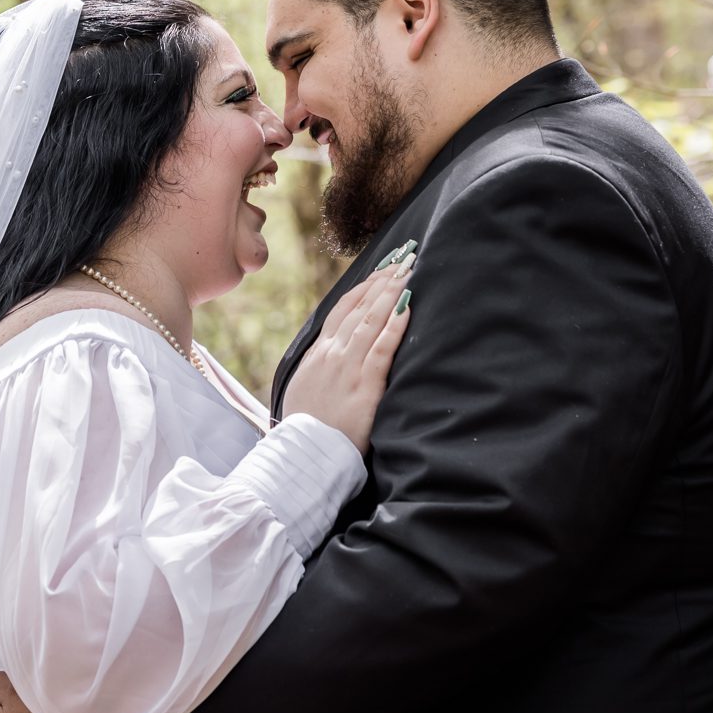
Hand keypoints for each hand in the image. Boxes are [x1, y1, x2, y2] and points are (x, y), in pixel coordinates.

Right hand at [282, 245, 415, 449]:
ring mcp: (347, 369)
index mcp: (318, 354)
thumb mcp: (304, 388)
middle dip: (384, 280)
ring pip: (371, 322)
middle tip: (405, 257)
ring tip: (409, 270)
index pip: (343, 310)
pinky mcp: (364, 388)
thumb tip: (333, 352)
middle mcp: (331, 355)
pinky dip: (395, 326)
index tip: (383, 269)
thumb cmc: (307, 428)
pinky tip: (408, 307)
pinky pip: (381, 350)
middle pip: (360, 308)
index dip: (365, 287)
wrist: (303, 456)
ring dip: (392, 293)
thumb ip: (319, 367)